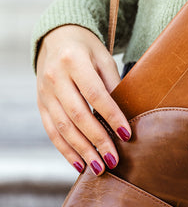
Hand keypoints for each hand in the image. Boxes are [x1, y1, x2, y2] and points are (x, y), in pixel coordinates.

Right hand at [36, 25, 130, 174]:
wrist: (57, 38)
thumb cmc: (88, 50)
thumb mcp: (104, 59)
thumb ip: (113, 85)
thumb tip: (127, 117)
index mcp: (74, 61)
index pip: (95, 94)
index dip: (112, 116)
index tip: (127, 135)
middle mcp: (55, 77)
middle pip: (78, 115)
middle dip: (97, 140)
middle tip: (113, 160)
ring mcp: (44, 93)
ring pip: (63, 128)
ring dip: (82, 151)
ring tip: (99, 168)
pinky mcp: (41, 105)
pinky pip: (52, 132)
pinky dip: (66, 150)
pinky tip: (80, 165)